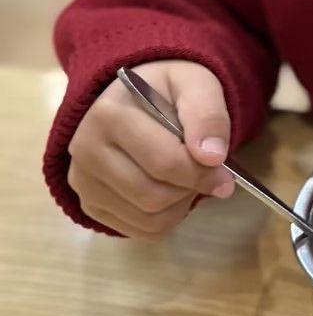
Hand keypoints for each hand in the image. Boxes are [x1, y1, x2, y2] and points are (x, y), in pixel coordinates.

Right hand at [68, 60, 233, 237]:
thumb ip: (208, 115)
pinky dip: (166, 218)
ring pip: (147, 218)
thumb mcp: (196, 85)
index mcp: (109, 115)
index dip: (202, 173)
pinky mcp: (90, 204)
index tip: (226, 173)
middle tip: (206, 172)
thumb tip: (213, 157)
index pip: (163, 162)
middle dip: (190, 188)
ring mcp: (83, 181)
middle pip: (153, 196)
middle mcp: (85, 150)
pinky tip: (170, 191)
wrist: (135, 96)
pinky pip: (139, 230)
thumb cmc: (167, 90)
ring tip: (186, 176)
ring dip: (180, 205)